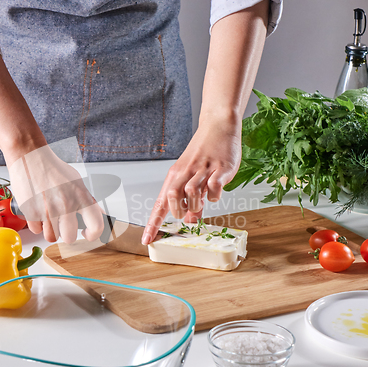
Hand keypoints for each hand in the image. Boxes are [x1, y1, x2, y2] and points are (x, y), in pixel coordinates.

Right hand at [7, 145, 103, 243]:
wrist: (30, 157)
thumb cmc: (53, 169)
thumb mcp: (76, 181)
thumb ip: (87, 199)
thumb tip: (100, 214)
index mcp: (81, 196)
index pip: (96, 225)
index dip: (93, 234)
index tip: (86, 234)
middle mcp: (66, 204)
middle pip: (69, 237)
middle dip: (66, 234)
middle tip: (62, 225)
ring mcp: (48, 210)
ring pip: (51, 237)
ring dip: (50, 230)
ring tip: (48, 217)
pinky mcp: (31, 212)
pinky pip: (35, 230)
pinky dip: (36, 224)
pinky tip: (37, 212)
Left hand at [142, 121, 240, 243]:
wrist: (218, 126)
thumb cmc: (203, 153)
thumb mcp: (192, 175)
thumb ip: (191, 200)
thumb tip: (190, 219)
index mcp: (175, 176)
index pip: (160, 204)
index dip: (153, 224)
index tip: (147, 240)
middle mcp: (185, 173)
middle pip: (172, 197)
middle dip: (179, 210)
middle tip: (189, 209)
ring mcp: (202, 170)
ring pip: (192, 193)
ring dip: (198, 203)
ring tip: (204, 198)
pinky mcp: (220, 169)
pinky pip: (214, 187)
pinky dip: (215, 195)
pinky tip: (216, 190)